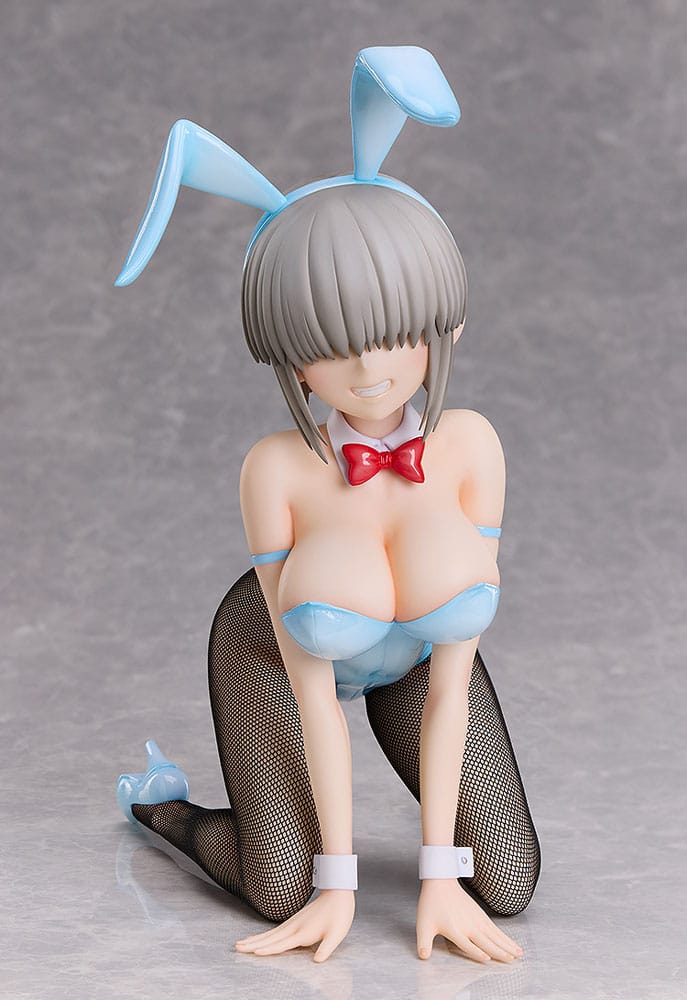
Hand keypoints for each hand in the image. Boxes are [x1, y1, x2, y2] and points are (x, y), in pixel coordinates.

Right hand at [235, 889, 354, 962]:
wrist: (337, 892)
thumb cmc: (339, 914)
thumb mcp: (337, 934)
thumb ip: (326, 948)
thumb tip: (318, 961)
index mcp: (303, 933)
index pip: (282, 944)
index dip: (268, 949)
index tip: (254, 952)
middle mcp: (294, 927)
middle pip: (270, 938)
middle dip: (253, 944)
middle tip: (237, 947)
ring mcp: (293, 923)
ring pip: (270, 933)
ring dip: (255, 939)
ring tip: (241, 943)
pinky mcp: (294, 920)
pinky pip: (275, 930)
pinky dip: (264, 935)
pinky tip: (259, 938)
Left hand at [416, 880, 522, 962]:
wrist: (441, 881)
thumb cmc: (431, 903)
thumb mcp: (423, 925)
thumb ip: (423, 943)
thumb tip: (422, 957)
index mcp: (456, 931)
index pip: (469, 946)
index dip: (478, 954)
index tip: (488, 960)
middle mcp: (469, 926)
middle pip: (488, 942)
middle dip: (501, 953)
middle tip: (513, 961)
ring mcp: (476, 919)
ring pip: (495, 936)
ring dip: (507, 945)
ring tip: (519, 953)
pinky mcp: (480, 913)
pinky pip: (495, 928)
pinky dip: (504, 936)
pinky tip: (509, 941)